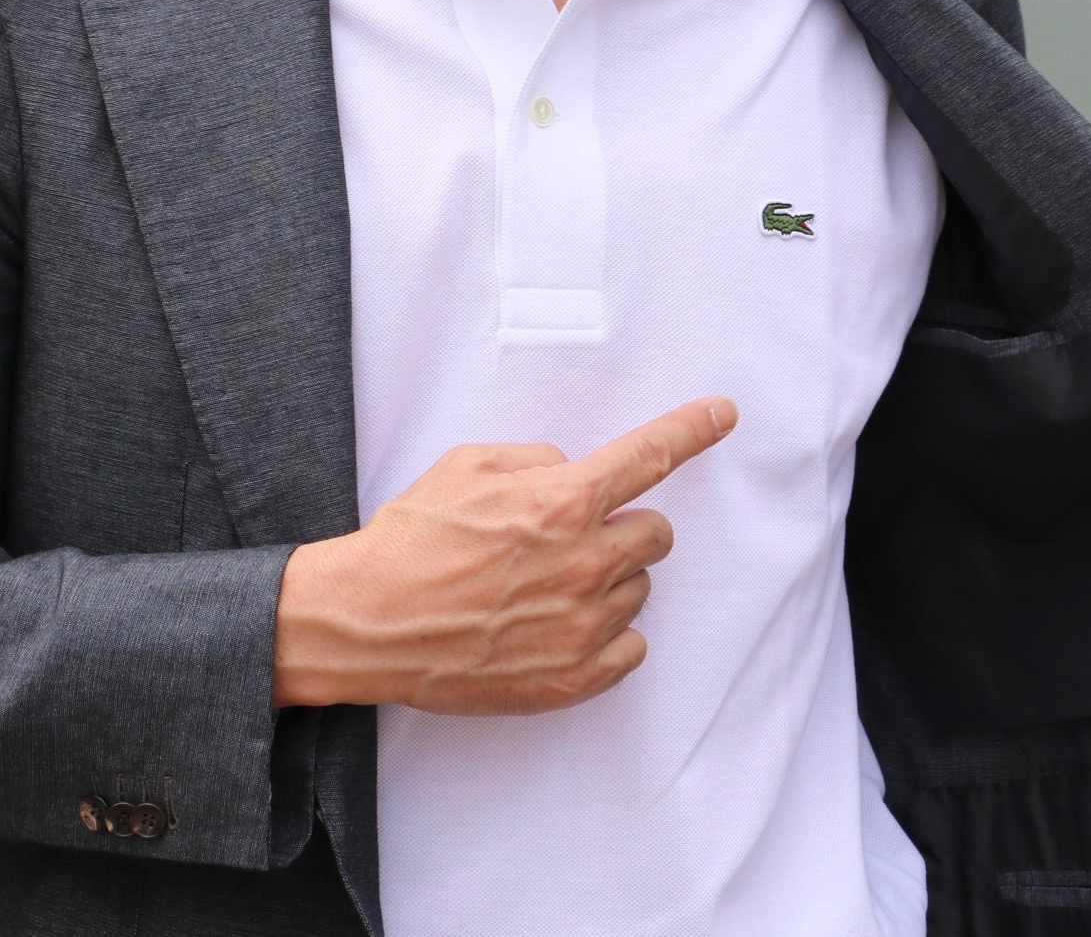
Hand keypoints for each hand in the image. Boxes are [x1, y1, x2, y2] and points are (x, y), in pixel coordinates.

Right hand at [272, 396, 738, 713]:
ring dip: (608, 581)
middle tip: (570, 538)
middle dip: (624, 529)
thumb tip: (570, 472)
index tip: (722, 414)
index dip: (693, 430)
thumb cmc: (411, 539)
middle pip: (656, 535)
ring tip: (542, 588)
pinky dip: (607, 635)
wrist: (368, 621)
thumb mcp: (466, 465)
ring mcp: (583, 624)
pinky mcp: (574, 677)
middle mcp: (586, 561)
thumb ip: (536, 459)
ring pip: (640, 590)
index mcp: (563, 501)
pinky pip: (632, 649)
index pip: (650, 456)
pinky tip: (558, 627)